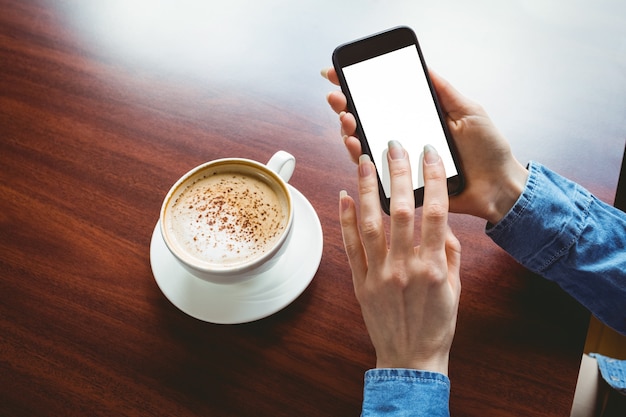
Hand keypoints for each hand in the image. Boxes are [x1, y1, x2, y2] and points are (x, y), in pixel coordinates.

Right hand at [323, 68, 528, 223]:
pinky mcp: (401, 184)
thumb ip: (444, 92)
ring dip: (350, 129)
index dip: (359, 88)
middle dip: (347, 105)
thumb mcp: (469, 112)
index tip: (339, 74)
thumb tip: (423, 66)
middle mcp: (405, 138)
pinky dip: (359, 156)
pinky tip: (355, 143)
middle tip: (338, 96)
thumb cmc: (488, 150)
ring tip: (347, 118)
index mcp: (419, 119)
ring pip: (364, 144)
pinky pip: (373, 170)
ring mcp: (401, 161)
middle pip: (367, 120)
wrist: (499, 187)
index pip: (383, 101)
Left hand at [339, 142, 460, 373]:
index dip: (432, 178)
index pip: (436, 212)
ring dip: (367, 189)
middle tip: (394, 146)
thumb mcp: (455, 288)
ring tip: (364, 161)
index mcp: (434, 266)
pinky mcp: (360, 282)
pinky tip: (344, 196)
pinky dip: (346, 219)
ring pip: (371, 222)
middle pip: (401, 210)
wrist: (410, 358)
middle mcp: (406, 266)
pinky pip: (351, 246)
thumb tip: (439, 221)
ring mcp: (380, 274)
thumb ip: (449, 252)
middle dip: (398, 173)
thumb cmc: (437, 323)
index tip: (429, 154)